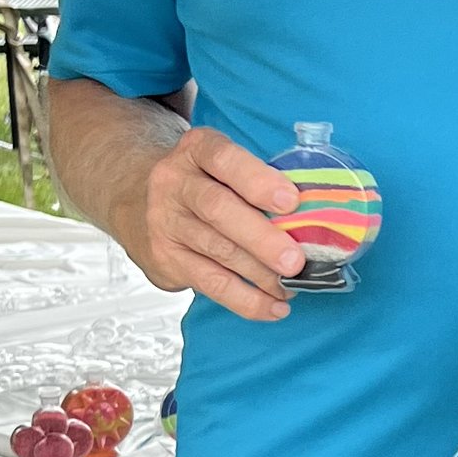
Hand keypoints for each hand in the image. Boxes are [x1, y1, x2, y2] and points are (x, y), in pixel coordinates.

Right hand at [132, 125, 303, 320]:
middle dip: (261, 238)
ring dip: (260, 274)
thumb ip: (260, 179)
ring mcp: (166, 221)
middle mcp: (174, 182)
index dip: (257, 180)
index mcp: (196, 149)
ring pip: (216, 250)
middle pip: (217, 209)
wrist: (141, 200)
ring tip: (293, 285)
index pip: (223, 158)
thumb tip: (316, 213)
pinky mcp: (166, 258)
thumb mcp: (224, 164)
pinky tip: (274, 307)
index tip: (291, 201)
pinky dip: (246, 300)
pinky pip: (210, 283)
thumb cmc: (206, 181)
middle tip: (296, 261)